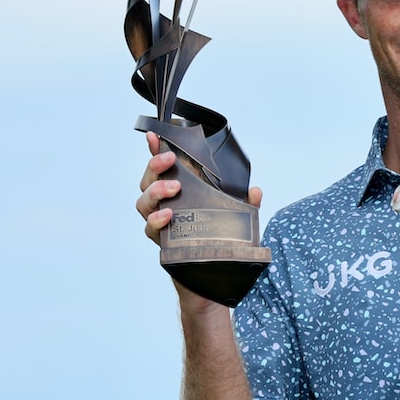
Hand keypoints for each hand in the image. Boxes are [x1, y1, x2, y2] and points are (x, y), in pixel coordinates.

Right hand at [135, 132, 261, 245]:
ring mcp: (159, 220)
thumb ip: (246, 202)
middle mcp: (162, 203)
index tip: (154, 136)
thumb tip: (256, 192)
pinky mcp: (160, 239)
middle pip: (147, 181)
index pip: (161, 167)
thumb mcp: (235, 213)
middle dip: (156, 167)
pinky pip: (150, 228)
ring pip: (143, 202)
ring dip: (156, 191)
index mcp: (177, 189)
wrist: (214, 262)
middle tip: (171, 160)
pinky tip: (168, 215)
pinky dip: (156, 220)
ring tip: (174, 188)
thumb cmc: (219, 231)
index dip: (154, 150)